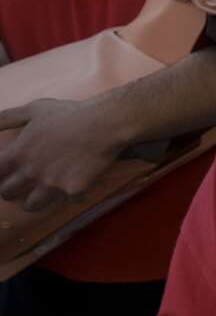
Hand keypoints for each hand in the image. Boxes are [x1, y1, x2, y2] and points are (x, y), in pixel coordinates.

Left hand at [0, 97, 124, 211]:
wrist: (104, 123)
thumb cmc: (68, 113)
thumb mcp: (33, 110)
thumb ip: (5, 118)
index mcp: (18, 154)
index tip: (5, 174)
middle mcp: (31, 172)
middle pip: (8, 193)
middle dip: (10, 191)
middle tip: (19, 188)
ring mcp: (52, 184)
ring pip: (32, 205)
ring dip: (33, 202)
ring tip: (38, 197)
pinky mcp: (73, 190)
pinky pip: (67, 201)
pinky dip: (70, 195)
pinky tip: (75, 186)